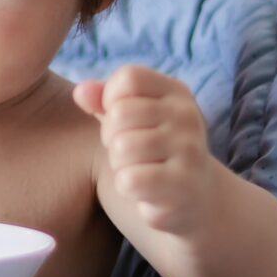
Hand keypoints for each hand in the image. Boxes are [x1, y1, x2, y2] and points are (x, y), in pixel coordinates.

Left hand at [73, 65, 218, 235]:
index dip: (110, 98)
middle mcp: (188, 116)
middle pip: (120, 114)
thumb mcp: (132, 119)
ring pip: (122, 149)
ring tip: (139, 170)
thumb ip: (103, 101)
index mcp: (176, 92)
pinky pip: (129, 180)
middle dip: (111, 138)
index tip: (119, 119)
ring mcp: (189, 150)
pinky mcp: (184, 185)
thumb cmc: (153, 152)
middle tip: (129, 152)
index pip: (129, 77)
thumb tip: (80, 91)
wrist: (196, 199)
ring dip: (120, 166)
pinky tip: (146, 191)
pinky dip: (128, 189)